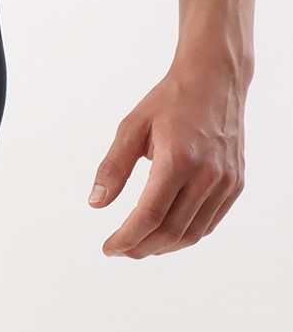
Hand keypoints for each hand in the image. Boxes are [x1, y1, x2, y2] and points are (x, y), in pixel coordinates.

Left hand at [88, 64, 245, 257]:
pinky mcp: (235, 184)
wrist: (214, 81)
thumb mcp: (131, 128)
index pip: (150, 214)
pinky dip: (185, 235)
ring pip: (193, 232)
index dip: (127, 237)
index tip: (109, 247)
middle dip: (142, 247)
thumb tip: (96, 203)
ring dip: (163, 247)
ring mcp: (225, 182)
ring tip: (138, 245)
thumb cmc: (170, 101)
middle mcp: (207, 175)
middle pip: (172, 231)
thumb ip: (112, 167)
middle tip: (120, 250)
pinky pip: (209, 222)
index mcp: (179, 159)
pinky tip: (164, 233)